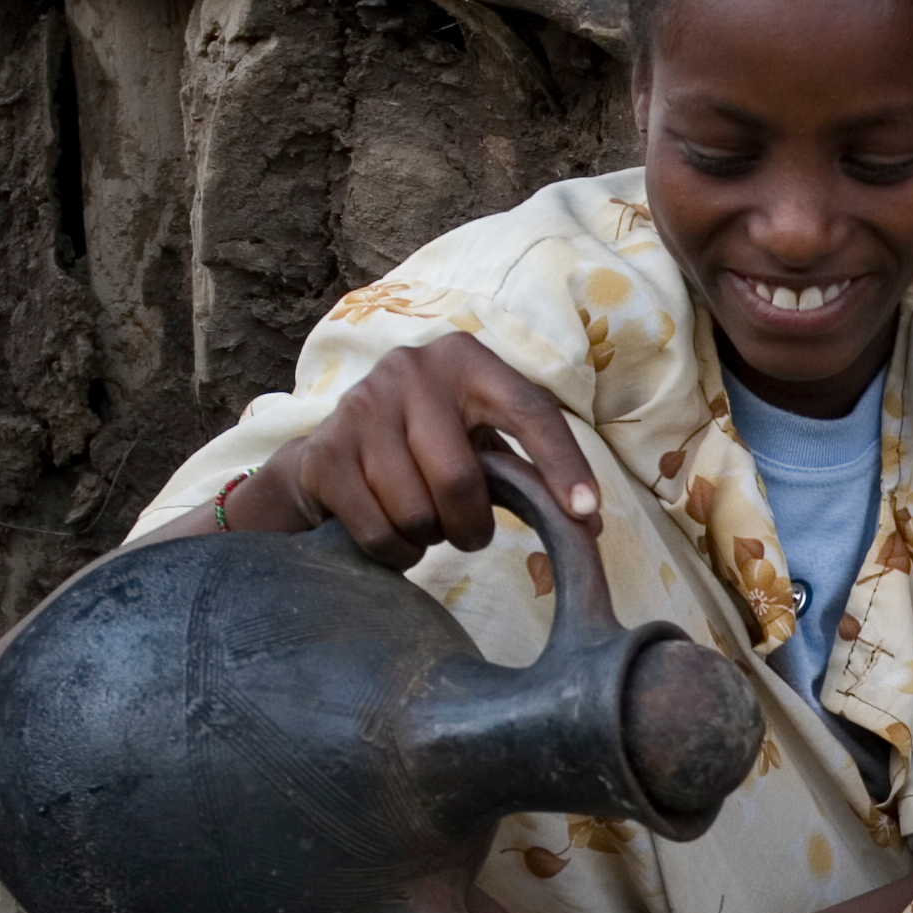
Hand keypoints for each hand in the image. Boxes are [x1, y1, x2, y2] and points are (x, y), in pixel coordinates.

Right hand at [243, 332, 602, 567]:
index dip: (562, 465)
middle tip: (470, 534)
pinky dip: (396, 552)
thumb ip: (527, 473)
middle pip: (460, 479)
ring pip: (415, 511)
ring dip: (429, 538)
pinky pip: (377, 530)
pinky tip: (395, 536)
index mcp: (466, 360)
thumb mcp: (478, 443)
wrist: (329, 455)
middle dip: (471, 525)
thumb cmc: (424, 449)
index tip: (586, 513)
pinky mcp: (325, 451)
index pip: (530, 412)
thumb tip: (588, 526)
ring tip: (425, 524)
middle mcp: (411, 370)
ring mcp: (361, 406)